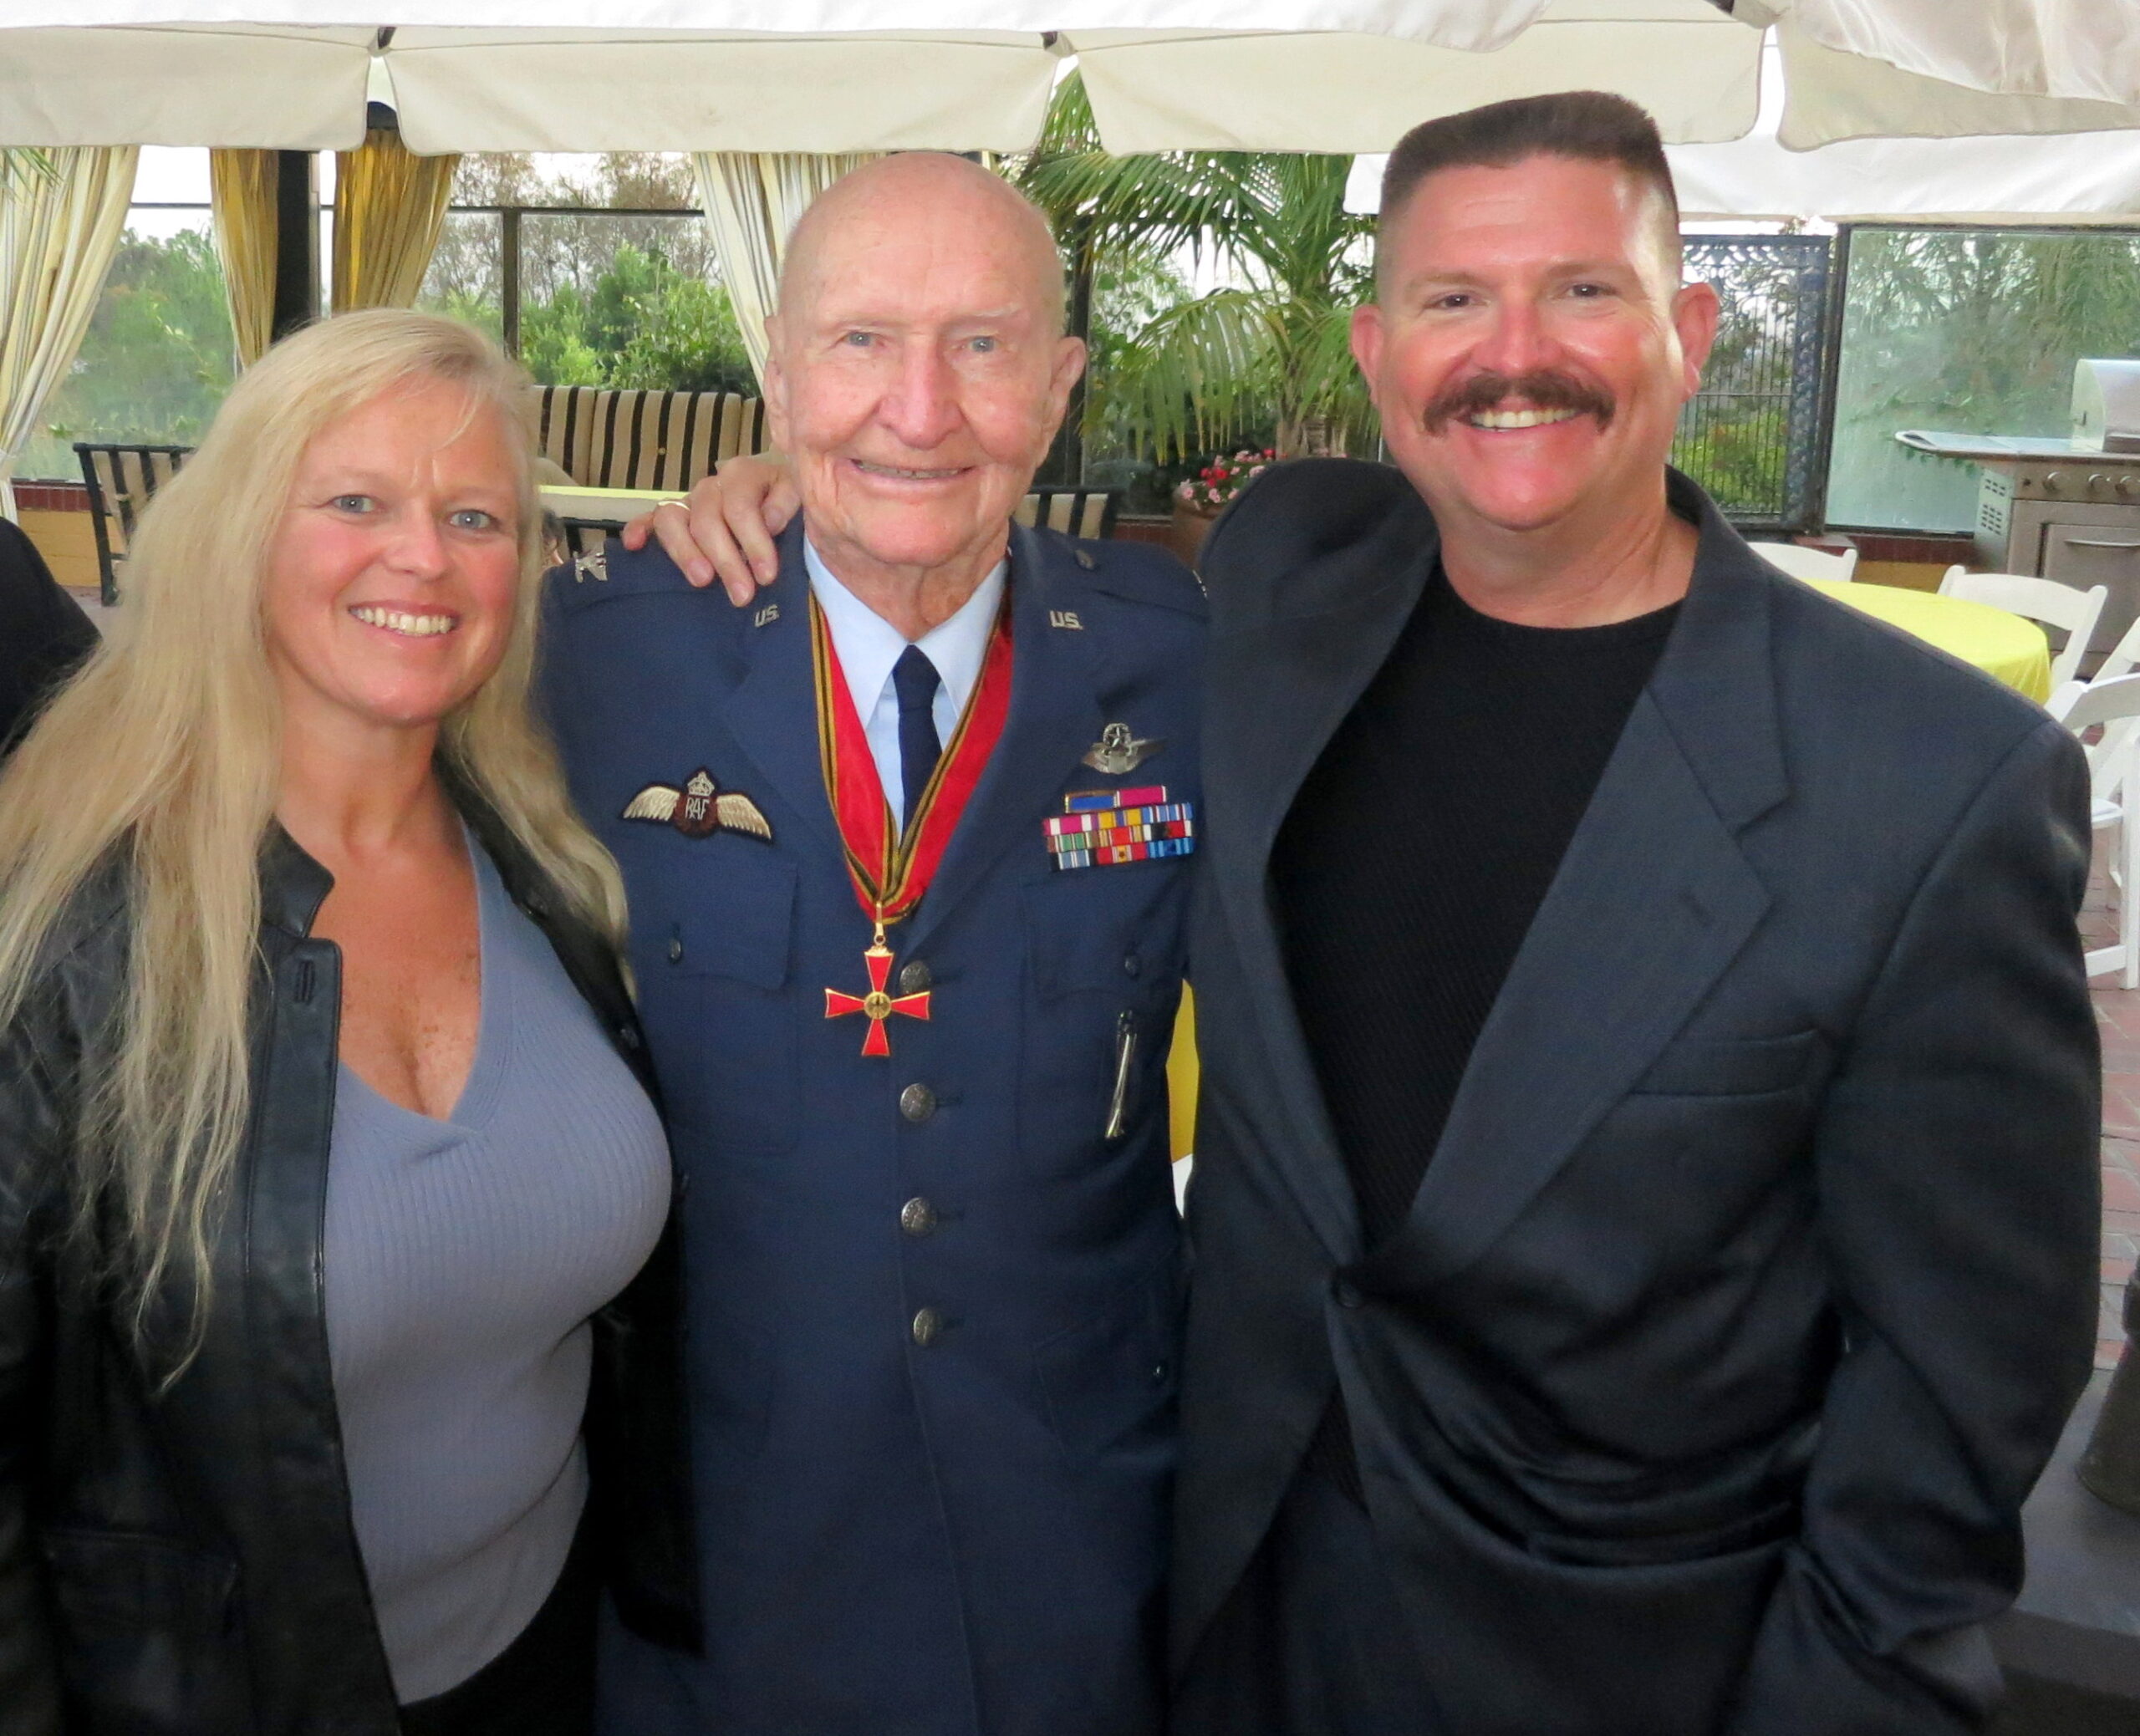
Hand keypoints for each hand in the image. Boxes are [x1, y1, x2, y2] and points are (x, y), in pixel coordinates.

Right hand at [620, 455, 800, 605]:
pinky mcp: (675, 519)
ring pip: (673, 517)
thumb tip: (770, 519)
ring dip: (685, 552)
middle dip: (726, 559)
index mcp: (747, 475)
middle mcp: (715, 485)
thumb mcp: (805, 504)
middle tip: (742, 594)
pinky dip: (638, 529)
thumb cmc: (796, 516)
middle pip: (707, 516)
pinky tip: (634, 546)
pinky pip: (649, 519)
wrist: (790, 519)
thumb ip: (791, 503)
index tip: (767, 575)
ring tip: (702, 581)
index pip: (741, 505)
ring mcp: (692, 502)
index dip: (753, 541)